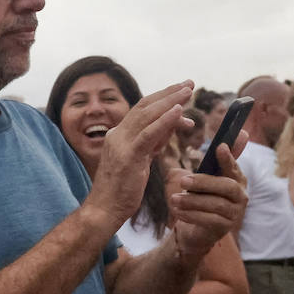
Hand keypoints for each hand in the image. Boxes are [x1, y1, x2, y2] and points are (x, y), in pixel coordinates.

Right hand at [85, 81, 194, 229]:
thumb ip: (151, 144)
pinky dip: (165, 120)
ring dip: (170, 101)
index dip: (162, 98)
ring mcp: (121, 144)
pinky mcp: (128, 156)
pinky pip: (149, 134)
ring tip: (188, 92)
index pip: (142, 110)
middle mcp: (117, 134)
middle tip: (189, 83)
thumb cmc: (121, 191)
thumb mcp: (139, 162)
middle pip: (145, 106)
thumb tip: (168, 129)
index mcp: (118, 135)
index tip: (181, 92)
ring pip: (148, 115)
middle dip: (169, 93)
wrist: (104, 210)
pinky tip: (179, 111)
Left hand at [169, 142, 248, 263]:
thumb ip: (213, 162)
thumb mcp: (205, 180)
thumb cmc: (202, 199)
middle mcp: (241, 196)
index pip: (234, 167)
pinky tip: (177, 212)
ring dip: (193, 201)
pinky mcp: (225, 228)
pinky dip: (191, 215)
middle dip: (204, 182)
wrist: (198, 230)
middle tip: (182, 181)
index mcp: (237, 180)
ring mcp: (236, 213)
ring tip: (174, 199)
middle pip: (227, 187)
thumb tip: (225, 140)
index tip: (220, 147)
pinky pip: (209, 220)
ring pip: (216, 204)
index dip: (228, 158)